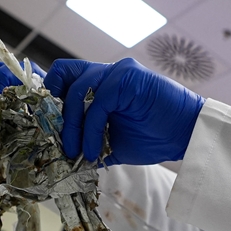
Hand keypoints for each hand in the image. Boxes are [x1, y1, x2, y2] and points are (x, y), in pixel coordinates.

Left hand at [43, 58, 203, 164]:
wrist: (187, 134)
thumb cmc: (154, 136)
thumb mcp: (111, 142)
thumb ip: (87, 142)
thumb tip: (59, 158)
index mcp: (99, 83)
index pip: (62, 78)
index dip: (48, 99)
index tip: (43, 129)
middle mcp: (106, 72)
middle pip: (62, 73)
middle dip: (53, 107)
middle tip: (54, 138)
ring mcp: (117, 72)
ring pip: (77, 91)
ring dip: (72, 128)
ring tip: (76, 153)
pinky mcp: (127, 78)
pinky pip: (96, 103)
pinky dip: (90, 130)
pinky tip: (94, 151)